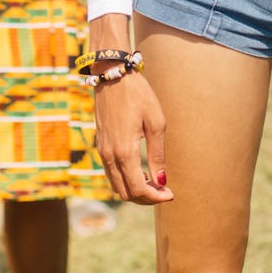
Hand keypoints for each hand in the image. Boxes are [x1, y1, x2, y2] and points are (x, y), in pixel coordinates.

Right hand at [94, 72, 174, 204]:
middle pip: (126, 193)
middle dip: (146, 197)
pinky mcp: (100, 145)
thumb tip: (162, 181)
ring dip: (134, 190)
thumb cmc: (138, 95)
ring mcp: (102, 151)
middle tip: (164, 190)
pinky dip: (124, 180)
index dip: (155, 197)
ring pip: (116, 186)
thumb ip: (157, 155)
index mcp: (124, 151)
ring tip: (154, 183)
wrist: (112, 74)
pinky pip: (110, 174)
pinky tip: (139, 172)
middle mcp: (110, 155)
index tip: (171, 193)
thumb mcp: (155, 122)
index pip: (138, 189)